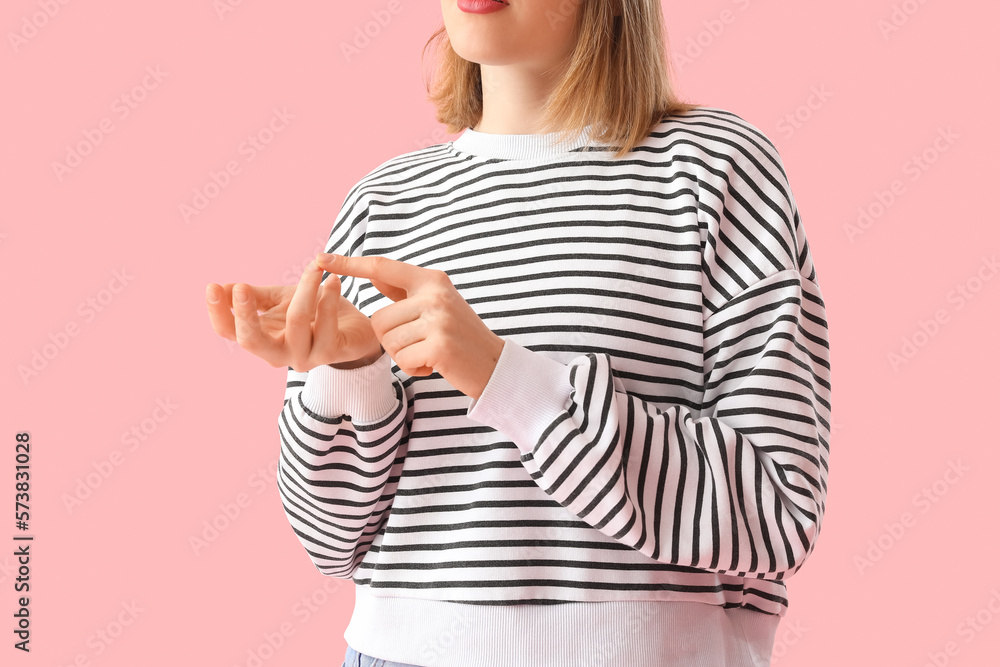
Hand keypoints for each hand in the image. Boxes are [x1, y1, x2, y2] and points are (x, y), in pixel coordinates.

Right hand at [205, 258, 382, 371]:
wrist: (354, 327)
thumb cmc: (314, 311)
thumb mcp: (281, 299)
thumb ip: (255, 296)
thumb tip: (221, 287)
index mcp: (262, 339)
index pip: (229, 332)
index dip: (218, 312)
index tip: (211, 287)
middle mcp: (278, 354)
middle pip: (251, 341)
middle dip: (244, 314)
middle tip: (241, 288)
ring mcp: (304, 357)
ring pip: (295, 322)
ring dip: (305, 289)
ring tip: (315, 267)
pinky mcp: (330, 354)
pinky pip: (326, 323)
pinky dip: (329, 297)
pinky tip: (334, 280)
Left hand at [316, 253, 504, 399]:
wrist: (494, 364)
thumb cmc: (460, 335)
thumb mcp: (436, 303)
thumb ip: (405, 290)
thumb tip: (374, 273)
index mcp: (431, 280)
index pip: (383, 267)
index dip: (351, 263)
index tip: (323, 257)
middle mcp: (434, 295)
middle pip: (379, 319)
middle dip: (392, 339)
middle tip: (421, 343)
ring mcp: (438, 319)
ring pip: (388, 341)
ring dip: (404, 354)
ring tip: (429, 352)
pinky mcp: (439, 346)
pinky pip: (402, 359)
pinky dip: (414, 367)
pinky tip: (435, 364)